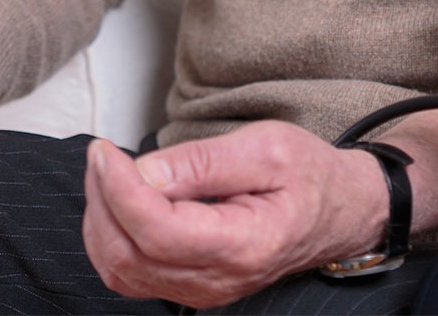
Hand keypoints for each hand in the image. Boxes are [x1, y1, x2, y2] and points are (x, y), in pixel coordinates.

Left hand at [81, 123, 388, 307]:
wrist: (337, 212)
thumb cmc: (309, 175)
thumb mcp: (267, 147)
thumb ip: (203, 161)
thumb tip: (143, 172)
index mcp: (244, 244)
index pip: (158, 231)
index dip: (120, 190)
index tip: (105, 151)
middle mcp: (217, 280)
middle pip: (129, 254)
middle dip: (102, 200)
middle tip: (102, 155)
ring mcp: (200, 291)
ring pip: (120, 269)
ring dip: (101, 219)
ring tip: (108, 173)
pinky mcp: (188, 287)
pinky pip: (129, 274)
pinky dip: (110, 237)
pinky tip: (117, 202)